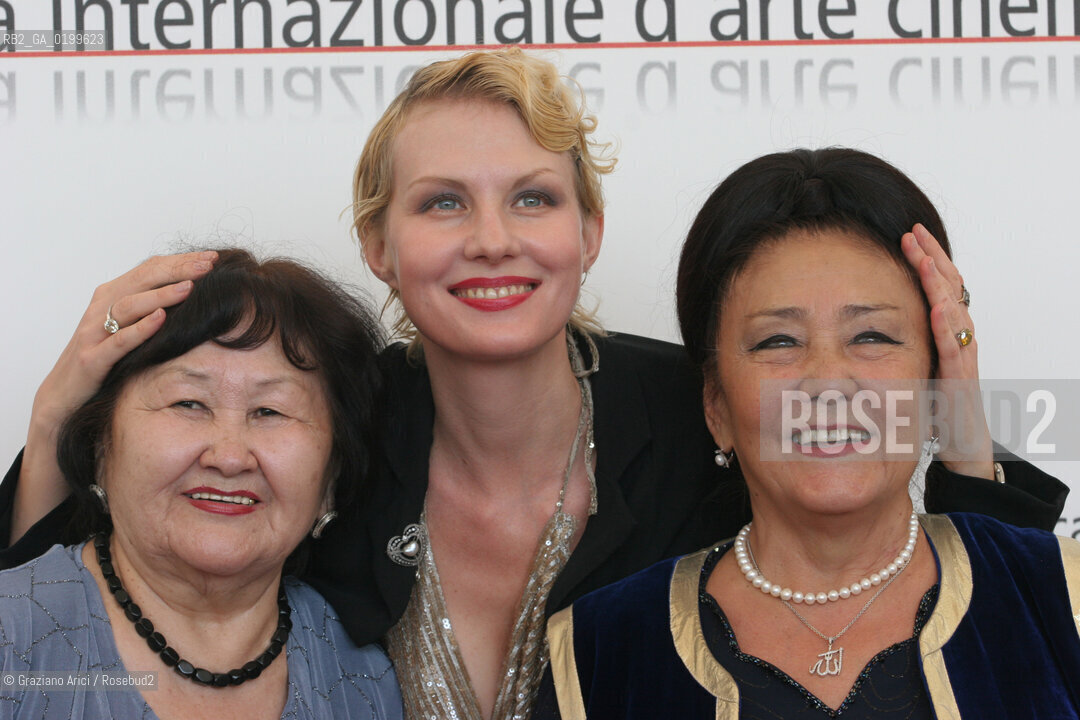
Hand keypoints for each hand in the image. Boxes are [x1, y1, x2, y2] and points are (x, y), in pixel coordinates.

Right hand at [14, 251, 217, 541]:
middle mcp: (101, 308)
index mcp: (112, 296)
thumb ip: (154, 310)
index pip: (150, 269)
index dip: (181, 261)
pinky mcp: (90, 360)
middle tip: (210, 263)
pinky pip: (116, 341)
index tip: (213, 257)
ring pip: (129, 305)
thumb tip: (197, 296)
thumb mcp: (130, 331)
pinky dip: (139, 329)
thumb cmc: (103, 362)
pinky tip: (161, 319)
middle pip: (143, 279)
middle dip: (178, 269)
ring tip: (190, 286)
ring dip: (161, 294)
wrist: (65, 399)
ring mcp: (94, 333)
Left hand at [901, 224, 993, 479]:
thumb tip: (856, 328)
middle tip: (912, 232)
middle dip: (931, 259)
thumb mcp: (908, 369)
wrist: (961, 449)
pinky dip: (946, 327)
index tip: (907, 235)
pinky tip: (937, 307)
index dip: (925, 260)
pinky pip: (955, 350)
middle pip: (949, 289)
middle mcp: (956, 341)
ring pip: (955, 313)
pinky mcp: (959, 382)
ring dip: (939, 284)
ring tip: (924, 257)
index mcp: (943, 334)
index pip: (937, 287)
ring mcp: (961, 359)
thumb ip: (892, 346)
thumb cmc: (934, 411)